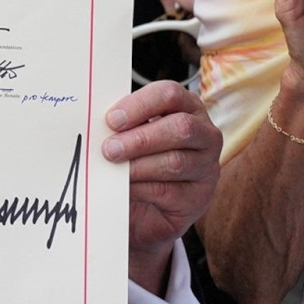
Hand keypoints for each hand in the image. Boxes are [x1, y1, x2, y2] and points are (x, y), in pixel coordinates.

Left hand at [101, 80, 219, 290]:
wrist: (151, 209)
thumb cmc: (139, 159)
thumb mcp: (133, 136)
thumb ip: (123, 127)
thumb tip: (97, 125)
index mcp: (187, 107)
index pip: (170, 94)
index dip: (140, 105)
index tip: (111, 120)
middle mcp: (205, 134)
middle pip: (180, 127)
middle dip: (140, 138)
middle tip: (109, 149)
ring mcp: (206, 167)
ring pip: (175, 161)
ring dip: (138, 166)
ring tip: (113, 169)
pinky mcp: (198, 197)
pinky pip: (169, 191)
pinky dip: (141, 189)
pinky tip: (124, 188)